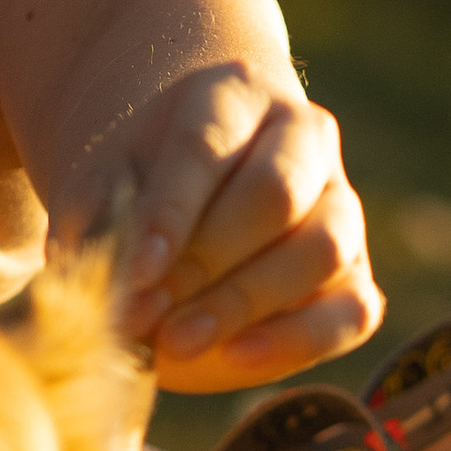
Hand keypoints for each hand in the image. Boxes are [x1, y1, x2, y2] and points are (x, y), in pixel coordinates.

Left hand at [114, 64, 381, 391]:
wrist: (177, 204)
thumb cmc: (134, 191)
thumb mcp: (98, 189)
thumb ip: (96, 226)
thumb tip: (103, 286)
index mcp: (234, 93)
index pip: (206, 147)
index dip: (171, 212)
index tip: (136, 272)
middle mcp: (304, 137)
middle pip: (274, 195)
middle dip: (206, 262)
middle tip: (145, 314)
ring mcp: (339, 204)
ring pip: (322, 248)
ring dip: (244, 303)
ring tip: (175, 341)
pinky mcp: (354, 273)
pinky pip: (351, 310)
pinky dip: (298, 339)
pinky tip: (238, 357)